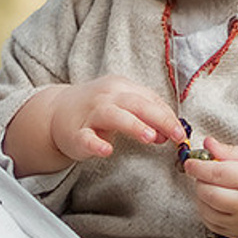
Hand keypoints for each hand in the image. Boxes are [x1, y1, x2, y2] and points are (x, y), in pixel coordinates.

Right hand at [48, 77, 183, 160]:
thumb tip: (167, 133)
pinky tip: (107, 150)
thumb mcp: (122, 106)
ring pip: (114, 116)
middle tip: (176, 135)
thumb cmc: (96, 109)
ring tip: (150, 137)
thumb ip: (146, 117)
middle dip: (159, 119)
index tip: (181, 132)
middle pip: (136, 104)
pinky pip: (86, 138)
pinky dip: (96, 144)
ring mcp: (90, 114)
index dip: (167, 116)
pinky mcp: (76, 133)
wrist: (56, 112)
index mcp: (120, 87)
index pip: (149, 99)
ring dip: (134, 125)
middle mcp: (106, 97)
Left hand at [180, 137, 237, 237]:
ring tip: (210, 188)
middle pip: (209, 193)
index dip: (198, 167)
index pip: (217, 173)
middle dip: (199, 182)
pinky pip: (214, 226)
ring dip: (201, 198)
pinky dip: (208, 213)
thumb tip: (207, 144)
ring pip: (207, 212)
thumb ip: (230, 152)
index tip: (190, 163)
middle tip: (204, 174)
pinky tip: (214, 204)